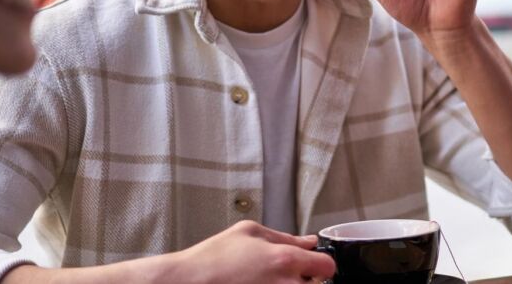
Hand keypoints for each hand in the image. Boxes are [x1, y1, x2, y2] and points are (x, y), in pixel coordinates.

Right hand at [167, 220, 334, 283]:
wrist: (184, 283)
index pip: (327, 267)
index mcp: (285, 260)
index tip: (314, 266)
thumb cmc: (212, 259)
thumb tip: (309, 241)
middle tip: (289, 277)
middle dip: (308, 282)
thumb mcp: (248, 233)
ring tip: (268, 283)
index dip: (322, 265)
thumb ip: (285, 237)